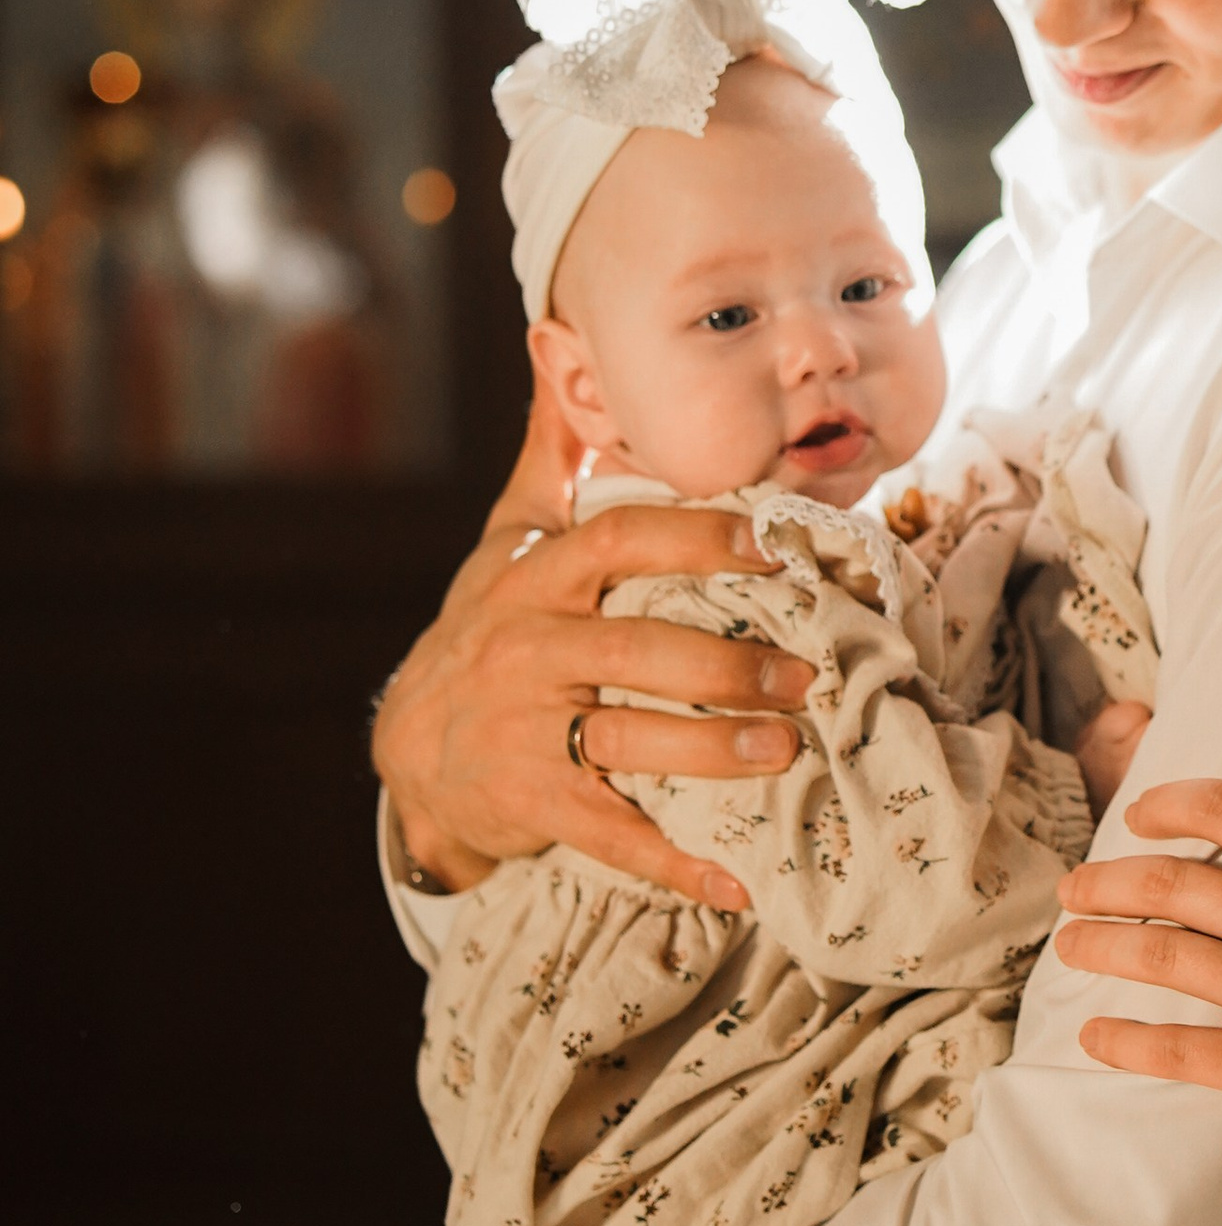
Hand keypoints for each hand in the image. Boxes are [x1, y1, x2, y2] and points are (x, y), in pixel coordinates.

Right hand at [371, 395, 811, 902]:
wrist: (411, 752)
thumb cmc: (485, 630)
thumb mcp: (507, 539)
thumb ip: (553, 454)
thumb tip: (557, 343)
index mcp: (536, 580)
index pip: (615, 542)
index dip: (692, 537)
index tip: (767, 540)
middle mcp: (529, 651)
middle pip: (636, 649)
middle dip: (726, 663)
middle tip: (806, 673)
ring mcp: (527, 731)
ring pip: (628, 740)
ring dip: (713, 753)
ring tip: (787, 754)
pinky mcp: (533, 802)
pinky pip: (612, 834)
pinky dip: (675, 864)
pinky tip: (737, 882)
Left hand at [1050, 690, 1221, 1184]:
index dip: (1173, 804)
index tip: (1140, 812)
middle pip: (1175, 885)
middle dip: (1109, 880)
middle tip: (1074, 885)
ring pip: (1166, 958)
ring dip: (1104, 946)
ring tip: (1069, 943)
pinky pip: (1185, 1052)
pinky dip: (1129, 1043)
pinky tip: (1094, 1035)